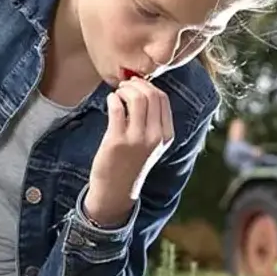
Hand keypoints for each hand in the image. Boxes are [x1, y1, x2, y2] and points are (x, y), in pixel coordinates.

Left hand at [84, 77, 174, 228]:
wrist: (116, 190)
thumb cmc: (131, 163)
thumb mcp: (152, 144)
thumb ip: (152, 121)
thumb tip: (142, 89)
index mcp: (166, 136)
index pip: (163, 99)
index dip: (148, 85)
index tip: (136, 86)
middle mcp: (155, 137)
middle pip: (151, 95)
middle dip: (135, 84)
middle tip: (124, 87)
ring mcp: (137, 139)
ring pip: (136, 98)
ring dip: (124, 90)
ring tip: (117, 94)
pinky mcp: (117, 141)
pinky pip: (117, 107)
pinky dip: (112, 98)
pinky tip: (110, 101)